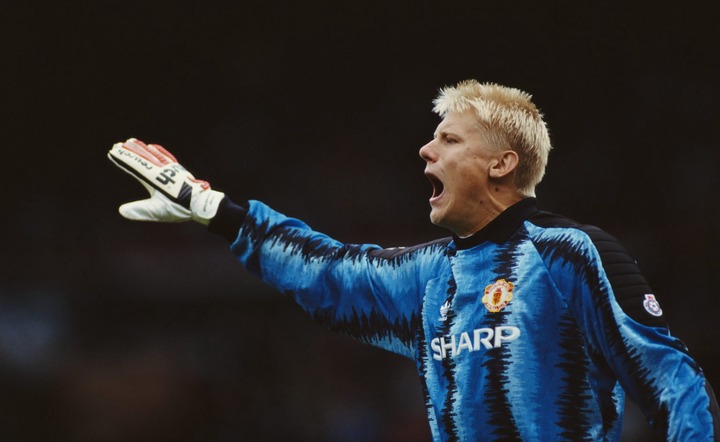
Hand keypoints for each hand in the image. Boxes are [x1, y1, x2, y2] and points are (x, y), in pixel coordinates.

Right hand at [108, 138, 224, 224]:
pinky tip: (153, 147)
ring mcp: (171, 168)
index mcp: (155, 178)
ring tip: (132, 141)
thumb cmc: (180, 208)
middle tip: (117, 144)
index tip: (113, 151)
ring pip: (153, 154)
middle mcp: (162, 169)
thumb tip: (121, 210)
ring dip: (141, 148)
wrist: (202, 204)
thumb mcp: (158, 211)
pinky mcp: (178, 170)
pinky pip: (165, 156)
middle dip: (129, 151)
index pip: (135, 165)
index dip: (123, 158)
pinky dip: (157, 150)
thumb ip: (139, 210)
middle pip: (143, 157)